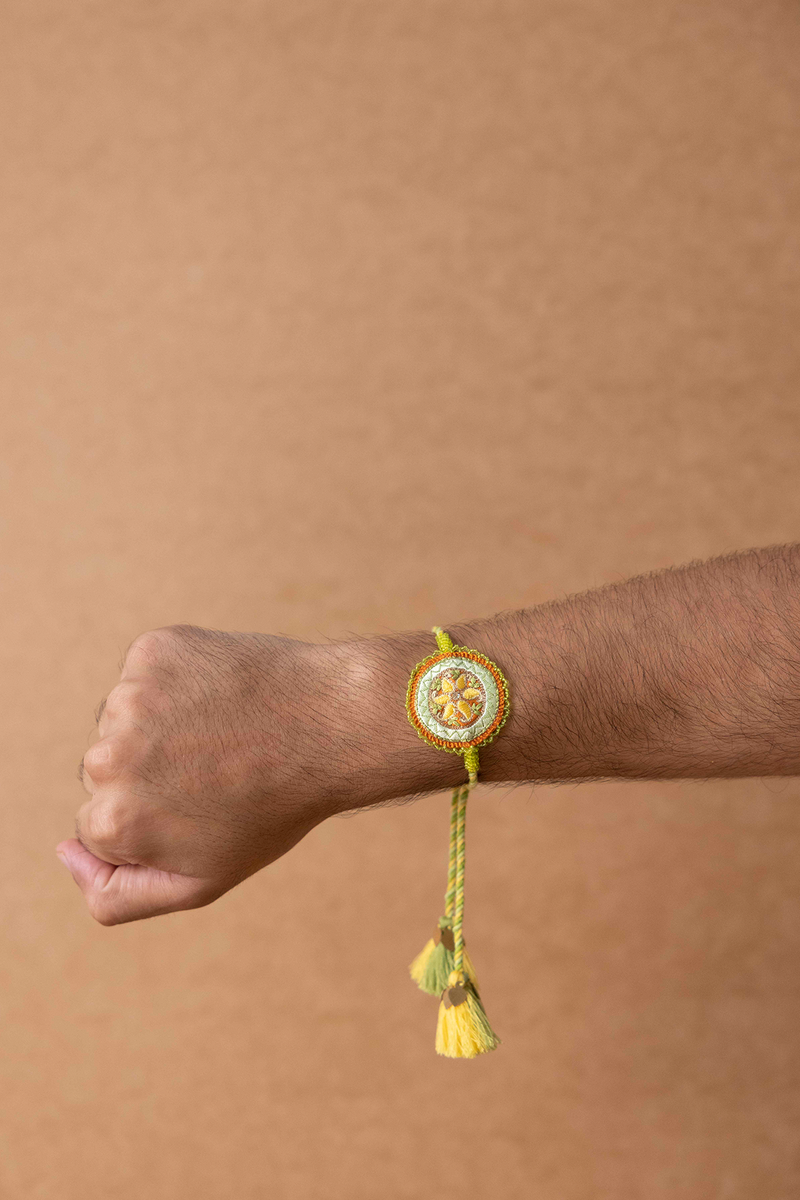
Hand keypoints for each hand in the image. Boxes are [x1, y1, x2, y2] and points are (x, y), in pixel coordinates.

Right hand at [57, 625, 346, 924]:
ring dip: (163, 725)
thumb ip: (115, 894)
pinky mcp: (153, 651)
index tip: (201, 808)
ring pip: (123, 720)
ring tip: (223, 733)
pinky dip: (177, 684)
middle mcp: (107, 755)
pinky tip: (222, 696)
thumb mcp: (201, 882)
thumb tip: (64, 852)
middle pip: (104, 770)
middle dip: (151, 773)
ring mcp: (129, 696)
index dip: (153, 820)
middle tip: (217, 772)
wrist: (333, 724)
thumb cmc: (272, 809)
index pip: (100, 825)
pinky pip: (145, 676)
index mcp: (112, 819)